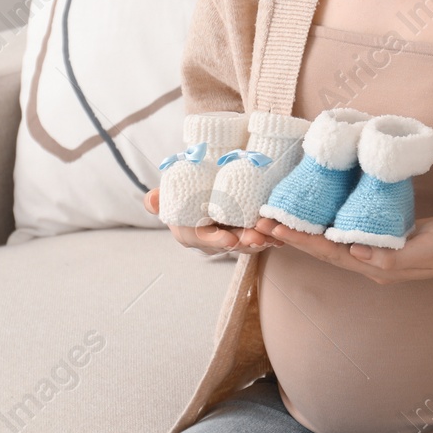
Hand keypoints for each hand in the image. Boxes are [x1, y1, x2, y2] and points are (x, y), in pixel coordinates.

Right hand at [144, 188, 283, 256]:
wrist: (203, 187)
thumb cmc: (185, 190)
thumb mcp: (171, 193)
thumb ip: (159, 198)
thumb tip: (151, 200)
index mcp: (189, 233)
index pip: (201, 239)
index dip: (216, 240)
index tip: (230, 239)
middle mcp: (209, 241)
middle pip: (228, 244)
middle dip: (245, 243)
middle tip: (259, 238)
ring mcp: (228, 239)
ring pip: (246, 244)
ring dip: (260, 242)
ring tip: (273, 236)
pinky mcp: (243, 235)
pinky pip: (257, 239)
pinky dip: (269, 238)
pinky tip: (281, 235)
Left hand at [252, 214, 432, 283]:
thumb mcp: (426, 249)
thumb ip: (394, 256)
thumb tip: (358, 254)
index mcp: (377, 266)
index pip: (330, 252)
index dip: (302, 240)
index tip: (276, 226)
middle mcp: (370, 263)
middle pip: (322, 250)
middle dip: (292, 237)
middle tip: (261, 222)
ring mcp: (375, 253)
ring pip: (330, 244)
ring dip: (303, 233)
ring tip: (276, 220)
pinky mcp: (382, 239)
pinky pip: (345, 234)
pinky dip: (324, 227)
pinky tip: (313, 217)